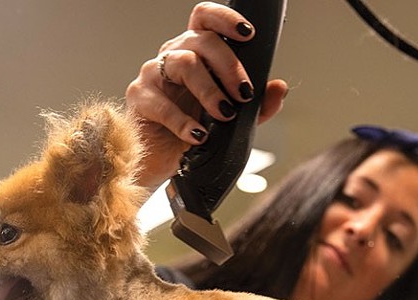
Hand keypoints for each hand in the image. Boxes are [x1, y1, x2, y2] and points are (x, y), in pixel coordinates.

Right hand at [125, 2, 287, 188]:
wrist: (164, 163)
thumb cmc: (196, 132)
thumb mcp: (235, 122)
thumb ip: (258, 106)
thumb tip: (279, 87)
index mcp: (195, 52)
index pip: (206, 19)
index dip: (226, 18)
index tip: (248, 34)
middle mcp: (173, 55)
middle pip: (202, 39)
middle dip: (229, 66)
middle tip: (243, 94)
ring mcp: (153, 74)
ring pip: (185, 63)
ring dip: (210, 90)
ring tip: (224, 114)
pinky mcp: (139, 98)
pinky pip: (163, 104)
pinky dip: (185, 122)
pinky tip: (198, 136)